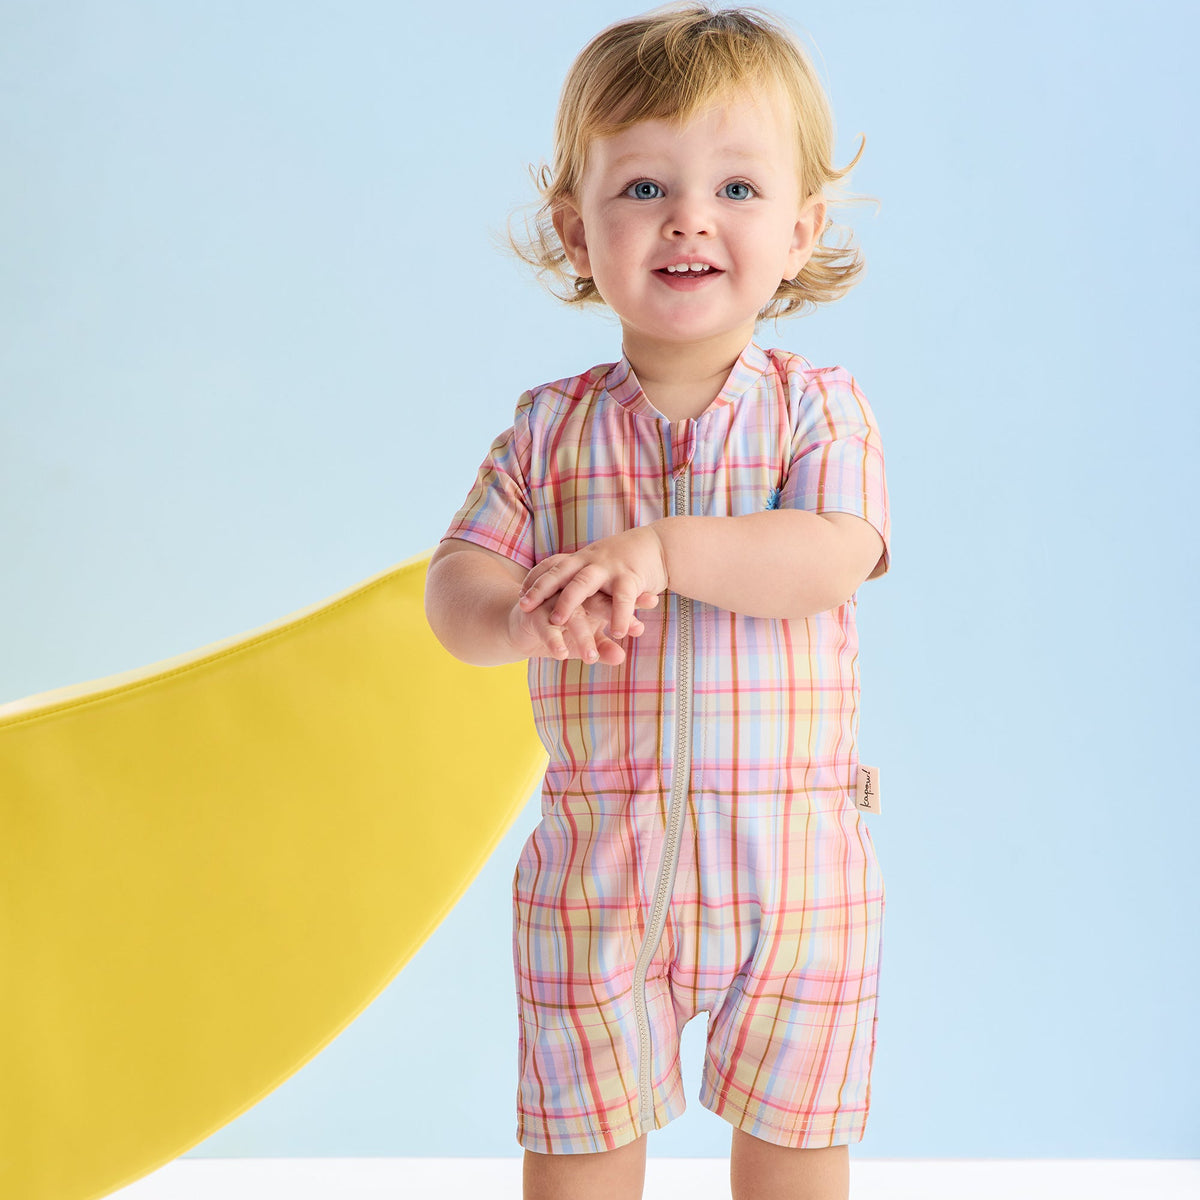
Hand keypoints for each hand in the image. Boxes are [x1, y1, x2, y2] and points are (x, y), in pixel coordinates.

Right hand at [506, 589, 647, 665]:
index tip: (654, 602)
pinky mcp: (533, 614)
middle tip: (625, 631)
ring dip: (582, 637)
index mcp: (591, 593)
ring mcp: (553, 602)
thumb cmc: (562, 629)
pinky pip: (546, 627)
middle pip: (596, 599)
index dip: (634, 597)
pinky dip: (554, 640)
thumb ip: (604, 647)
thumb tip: (621, 659)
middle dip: (612, 612)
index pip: (616, 593)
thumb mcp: (585, 638)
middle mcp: (574, 593)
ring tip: (591, 659)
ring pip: (572, 616)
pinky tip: (561, 655)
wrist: (522, 623)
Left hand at [517, 527, 667, 637]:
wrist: (662, 545)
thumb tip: (562, 592)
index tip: (519, 595)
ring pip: (583, 583)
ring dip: (568, 602)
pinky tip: (616, 634)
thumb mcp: (601, 565)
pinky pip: (622, 598)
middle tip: (523, 607)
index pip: (551, 566)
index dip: (534, 580)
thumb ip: (584, 577)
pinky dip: (618, 616)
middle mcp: (591, 560)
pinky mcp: (631, 577)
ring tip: (557, 622)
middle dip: (540, 590)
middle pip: (559, 573)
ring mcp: (609, 568)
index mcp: (582, 558)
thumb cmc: (629, 561)